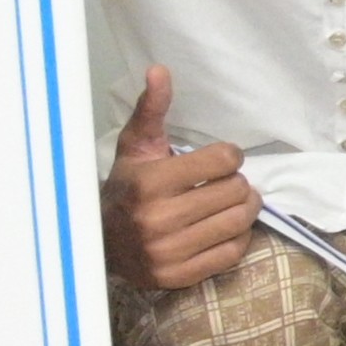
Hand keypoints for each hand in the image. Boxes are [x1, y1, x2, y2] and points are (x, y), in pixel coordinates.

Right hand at [102, 65, 255, 291]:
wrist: (101, 241)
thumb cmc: (128, 186)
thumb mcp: (136, 146)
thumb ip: (153, 109)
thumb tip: (160, 70)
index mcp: (150, 183)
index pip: (226, 161)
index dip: (229, 157)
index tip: (219, 160)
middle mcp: (158, 219)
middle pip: (237, 191)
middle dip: (237, 183)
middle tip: (225, 183)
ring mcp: (168, 252)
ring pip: (239, 222)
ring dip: (244, 209)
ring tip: (230, 202)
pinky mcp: (178, 276)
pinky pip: (232, 253)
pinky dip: (236, 238)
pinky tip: (221, 228)